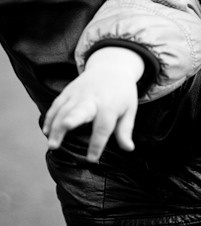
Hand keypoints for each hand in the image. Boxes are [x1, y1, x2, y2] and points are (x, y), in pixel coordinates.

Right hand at [43, 47, 143, 161]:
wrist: (112, 67)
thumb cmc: (122, 93)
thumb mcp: (129, 109)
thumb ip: (125, 129)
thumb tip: (128, 148)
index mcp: (109, 105)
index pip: (103, 128)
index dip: (97, 144)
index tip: (91, 159)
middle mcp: (92, 99)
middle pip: (79, 112)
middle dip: (69, 125)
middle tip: (59, 141)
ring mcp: (78, 93)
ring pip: (63, 111)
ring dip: (56, 128)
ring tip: (52, 145)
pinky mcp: (68, 90)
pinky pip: (57, 104)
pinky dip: (50, 117)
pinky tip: (46, 131)